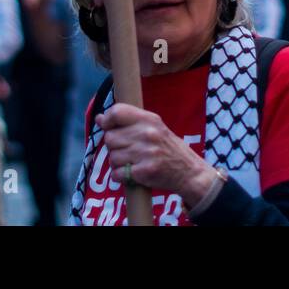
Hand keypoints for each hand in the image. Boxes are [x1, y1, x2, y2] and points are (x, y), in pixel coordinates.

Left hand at [96, 103, 215, 205]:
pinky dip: (120, 176)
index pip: (117, 112)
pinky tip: (131, 173)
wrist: (189, 171)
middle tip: (126, 150)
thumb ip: (127, 122)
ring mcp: (146, 153)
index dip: (107, 120)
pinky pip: (117, 174)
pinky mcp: (145, 172)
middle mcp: (148, 134)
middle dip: (113, 146)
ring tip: (131, 162)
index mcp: (149, 119)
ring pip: (112, 157)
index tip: (108, 127)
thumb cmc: (168, 148)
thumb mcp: (153, 127)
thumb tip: (99, 118)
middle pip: (110, 138)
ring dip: (117, 162)